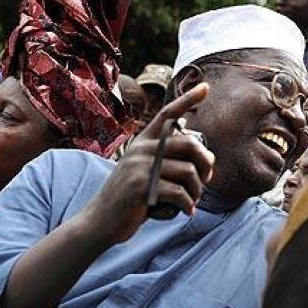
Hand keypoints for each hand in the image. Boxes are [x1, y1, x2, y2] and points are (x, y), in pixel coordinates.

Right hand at [81, 83, 214, 244]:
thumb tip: (206, 155)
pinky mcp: (140, 187)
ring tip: (194, 199)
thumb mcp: (145, 170)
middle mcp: (141, 149)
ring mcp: (140, 167)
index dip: (188, 99)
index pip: (168, 114)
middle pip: (190, 144)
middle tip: (207, 179)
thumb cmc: (132, 196)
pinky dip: (188, 204)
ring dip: (198, 190)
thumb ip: (167, 158)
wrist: (100, 220)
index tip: (206, 87)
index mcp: (144, 141)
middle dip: (206, 163)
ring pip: (189, 172)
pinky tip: (187, 210)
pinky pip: (179, 192)